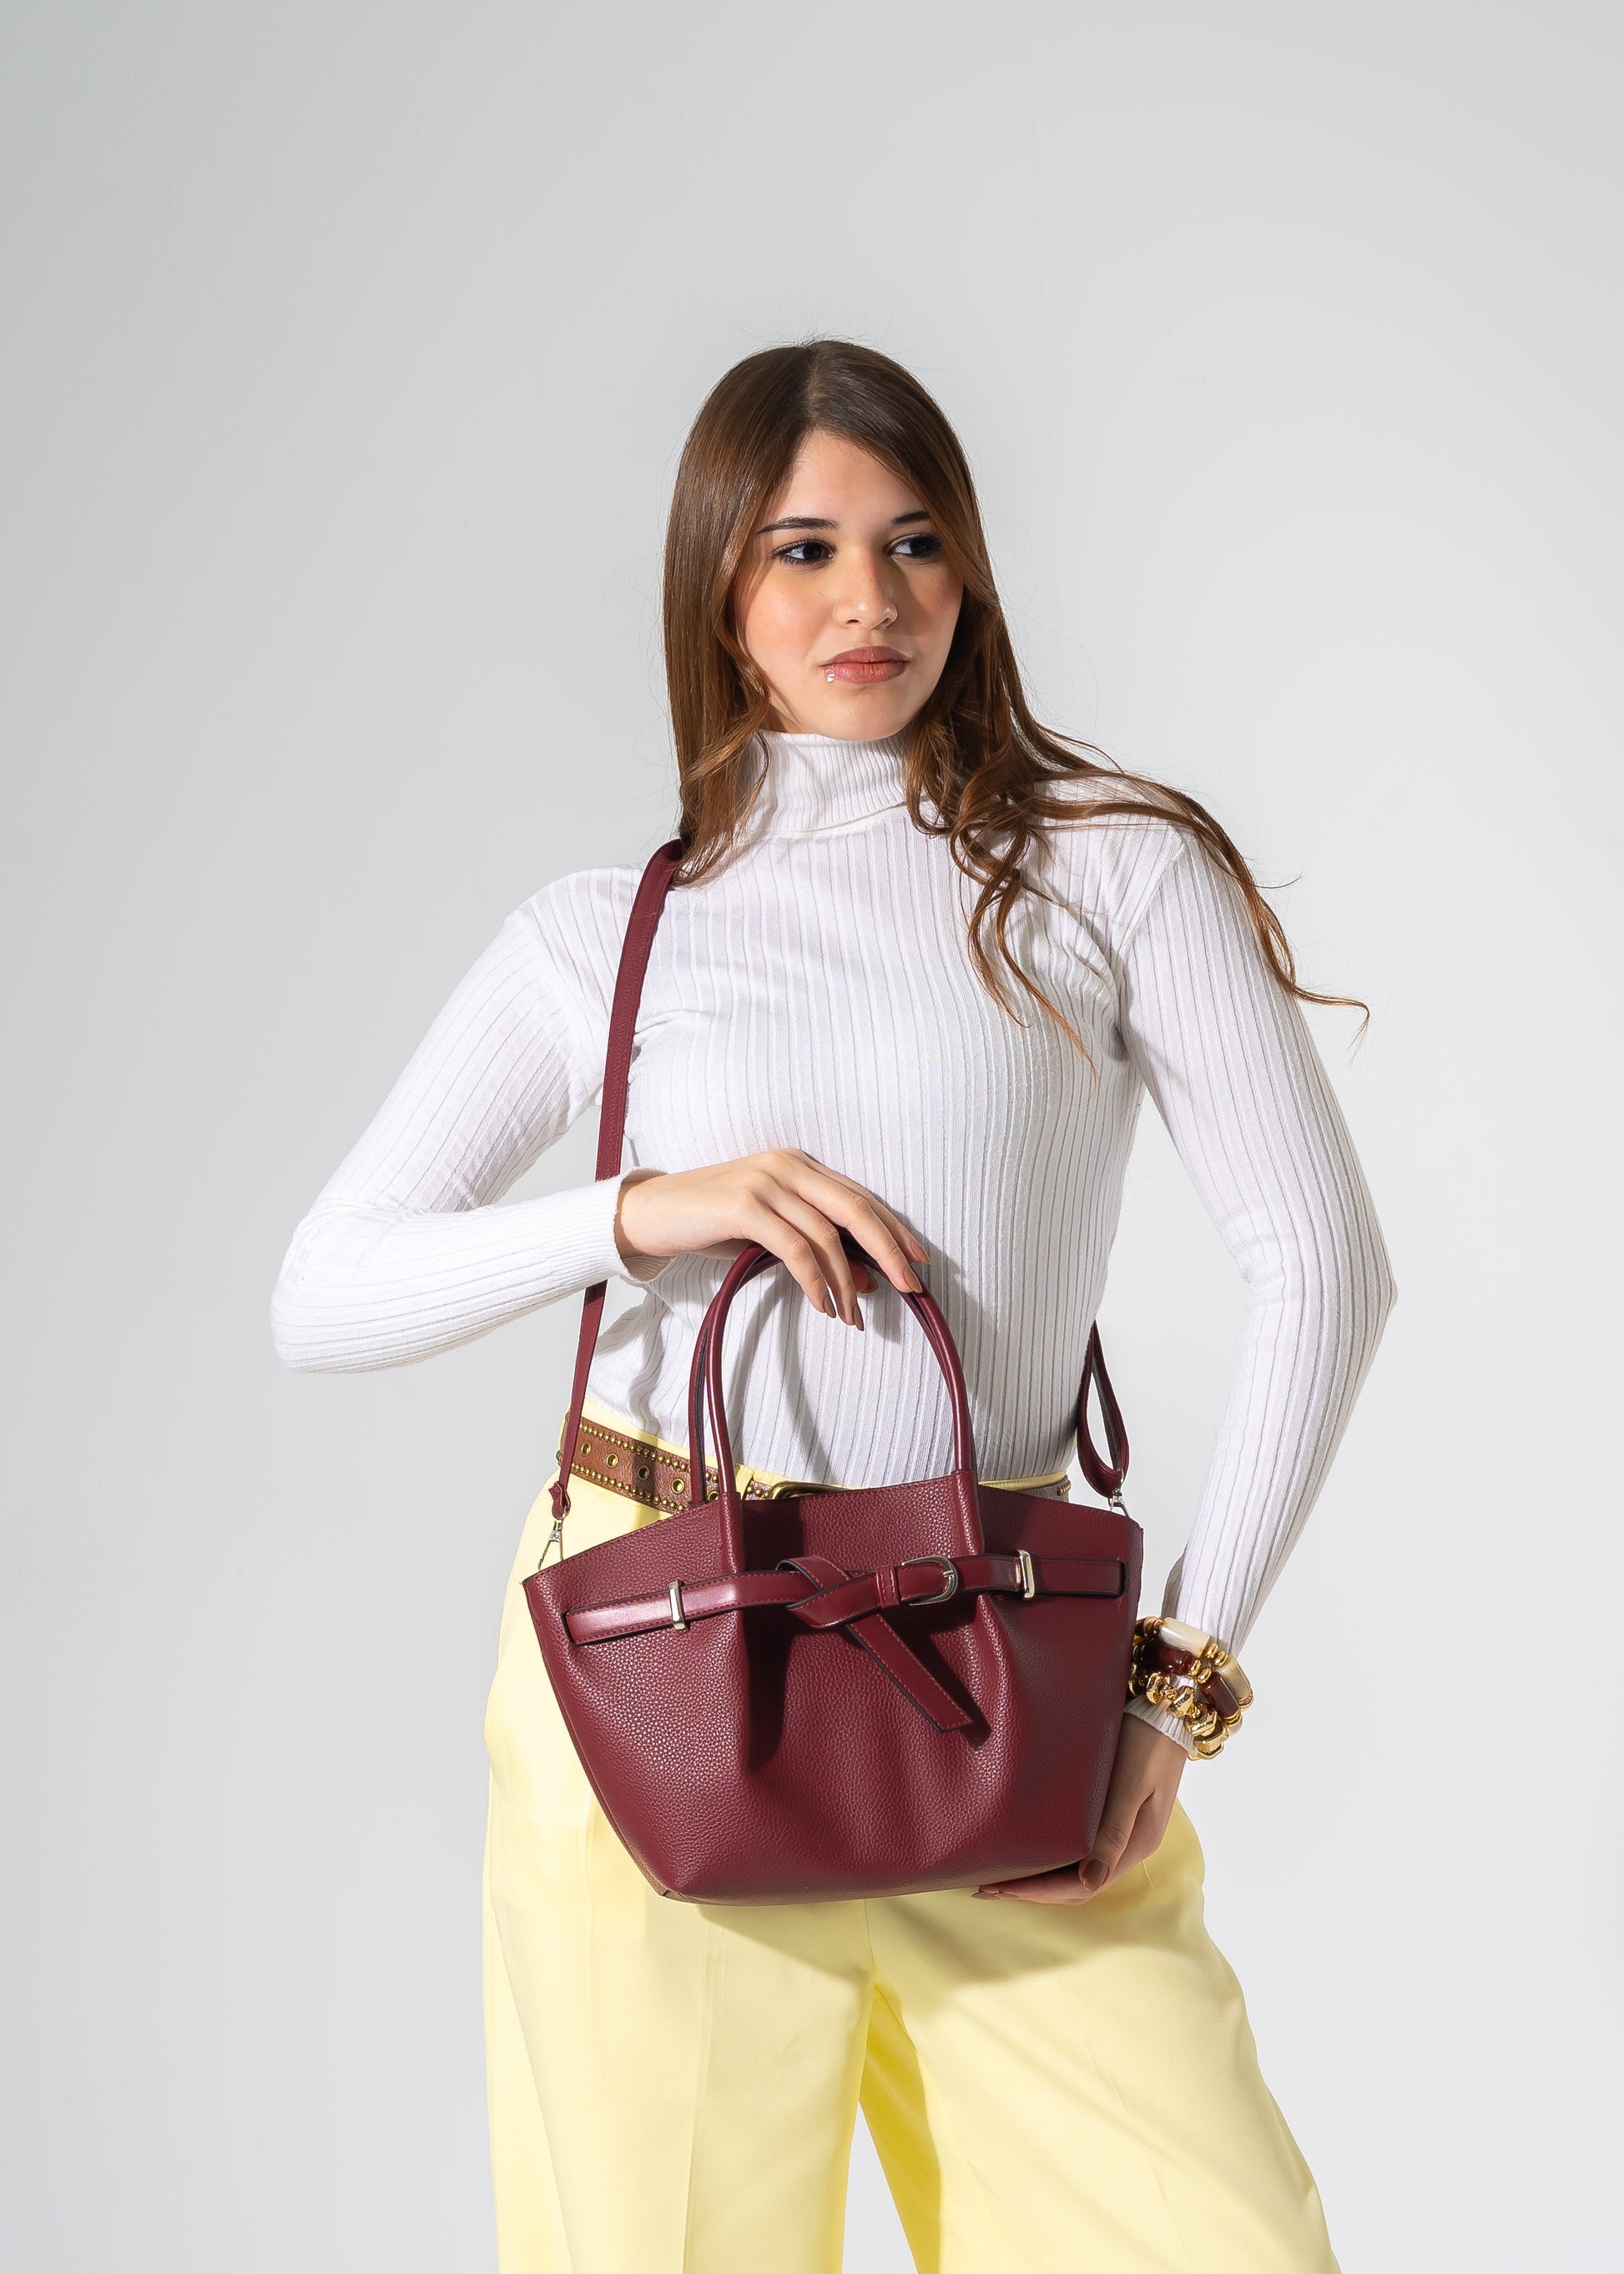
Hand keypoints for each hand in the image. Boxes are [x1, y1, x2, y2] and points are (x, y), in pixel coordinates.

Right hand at [613, 1148, 926, 1326]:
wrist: (651, 1214)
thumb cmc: (712, 1224)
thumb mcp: (771, 1238)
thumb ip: (817, 1251)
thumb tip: (868, 1283)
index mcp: (800, 1165)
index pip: (860, 1197)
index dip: (894, 1229)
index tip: (918, 1261)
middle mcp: (788, 1165)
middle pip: (856, 1208)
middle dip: (889, 1250)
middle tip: (910, 1287)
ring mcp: (766, 1181)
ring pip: (827, 1233)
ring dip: (846, 1281)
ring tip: (852, 1316)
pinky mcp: (745, 1205)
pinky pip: (795, 1247)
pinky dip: (815, 1280)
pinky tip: (823, 1305)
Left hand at [975, 1713, 1186, 1902]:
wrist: (1169, 1711)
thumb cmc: (1147, 1742)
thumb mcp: (1130, 1785)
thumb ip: (1113, 1833)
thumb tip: (1090, 1882)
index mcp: (1136, 1844)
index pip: (1082, 1886)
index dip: (1041, 1891)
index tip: (1002, 1888)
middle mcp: (1129, 1847)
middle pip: (1078, 1887)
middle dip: (1033, 1891)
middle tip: (988, 1887)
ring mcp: (1124, 1835)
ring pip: (1078, 1873)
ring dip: (1041, 1880)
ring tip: (1002, 1877)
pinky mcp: (1116, 1818)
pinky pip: (1081, 1852)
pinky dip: (1054, 1860)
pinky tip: (1032, 1852)